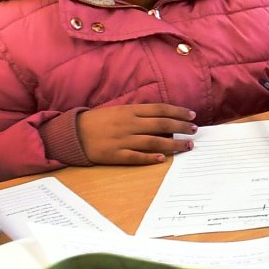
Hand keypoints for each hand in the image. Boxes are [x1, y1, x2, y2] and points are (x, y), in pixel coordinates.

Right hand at [75, 104, 197, 164]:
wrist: (73, 133)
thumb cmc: (98, 121)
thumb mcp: (118, 110)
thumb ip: (138, 113)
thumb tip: (162, 116)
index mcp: (130, 111)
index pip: (160, 109)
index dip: (178, 112)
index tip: (192, 115)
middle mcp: (129, 124)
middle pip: (161, 124)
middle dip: (181, 127)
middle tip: (195, 131)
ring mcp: (122, 140)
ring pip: (153, 141)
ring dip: (173, 144)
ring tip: (187, 146)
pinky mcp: (115, 155)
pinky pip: (136, 157)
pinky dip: (150, 157)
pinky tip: (163, 158)